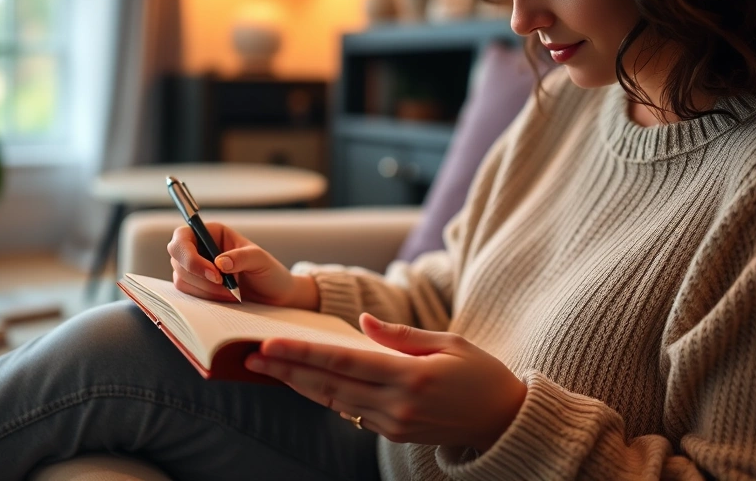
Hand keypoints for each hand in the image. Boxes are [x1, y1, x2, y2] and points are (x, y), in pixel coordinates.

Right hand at [167, 222, 317, 309]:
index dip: (190, 255)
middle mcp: (198, 248)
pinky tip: (226, 298)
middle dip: (199, 276)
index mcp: (211, 233)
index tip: (215, 273)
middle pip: (177, 258)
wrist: (273, 296)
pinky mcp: (195, 287)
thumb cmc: (268, 272)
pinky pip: (188, 294)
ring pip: (181, 279)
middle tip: (227, 286)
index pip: (182, 237)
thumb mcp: (260, 260)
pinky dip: (206, 298)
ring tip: (232, 293)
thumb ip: (242, 257)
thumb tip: (219, 262)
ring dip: (206, 290)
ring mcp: (194, 269)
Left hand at [244, 313, 526, 451]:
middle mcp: (398, 406)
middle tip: (251, 355)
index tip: (270, 345)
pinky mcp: (394, 433)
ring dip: (299, 384)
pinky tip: (304, 382)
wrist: (504, 422)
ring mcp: (394, 424)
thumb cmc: (482, 374)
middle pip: (329, 386)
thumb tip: (361, 322)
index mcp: (412, 378)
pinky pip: (352, 411)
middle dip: (287, 370)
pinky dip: (325, 395)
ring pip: (335, 402)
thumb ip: (401, 335)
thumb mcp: (449, 343)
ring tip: (267, 368)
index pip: (344, 363)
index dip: (304, 354)